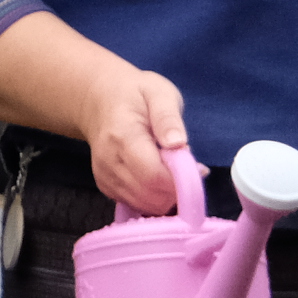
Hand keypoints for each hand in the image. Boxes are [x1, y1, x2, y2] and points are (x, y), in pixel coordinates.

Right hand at [87, 65, 190, 216]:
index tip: (198, 168)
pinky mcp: (106, 187)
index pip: (153, 175)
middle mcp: (109, 162)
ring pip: (145, 205)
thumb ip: (168, 118)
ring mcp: (105, 177)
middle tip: (187, 167)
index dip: (181, 180)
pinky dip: (155, 198)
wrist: (98, 100)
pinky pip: (137, 205)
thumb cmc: (134, 94)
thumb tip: (178, 143)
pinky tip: (160, 178)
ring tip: (173, 170)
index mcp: (123, 137)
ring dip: (168, 195)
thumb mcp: (158, 92)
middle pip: (150, 196)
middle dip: (177, 189)